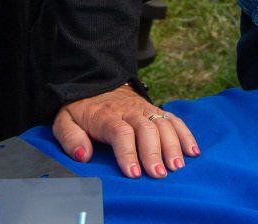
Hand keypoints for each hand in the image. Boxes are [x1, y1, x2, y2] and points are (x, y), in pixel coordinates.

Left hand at [50, 84, 198, 180]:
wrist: (97, 84)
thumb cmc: (81, 110)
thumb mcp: (65, 120)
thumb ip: (70, 138)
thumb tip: (83, 155)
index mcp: (106, 115)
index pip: (120, 132)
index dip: (128, 153)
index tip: (134, 173)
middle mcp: (129, 110)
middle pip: (146, 128)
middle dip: (154, 152)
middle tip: (159, 174)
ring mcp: (145, 108)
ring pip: (163, 123)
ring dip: (173, 145)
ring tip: (177, 165)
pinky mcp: (156, 110)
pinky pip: (174, 119)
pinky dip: (185, 134)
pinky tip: (192, 151)